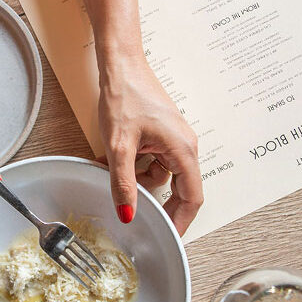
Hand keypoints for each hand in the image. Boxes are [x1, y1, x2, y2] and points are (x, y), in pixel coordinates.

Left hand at [98, 55, 202, 234]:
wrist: (120, 65)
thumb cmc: (125, 96)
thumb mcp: (119, 146)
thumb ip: (124, 183)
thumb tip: (128, 213)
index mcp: (183, 150)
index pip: (192, 198)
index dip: (181, 221)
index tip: (169, 237)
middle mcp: (184, 146)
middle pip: (175, 188)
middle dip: (150, 197)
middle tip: (130, 205)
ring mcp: (172, 140)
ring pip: (158, 174)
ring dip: (135, 177)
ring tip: (110, 167)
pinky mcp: (160, 134)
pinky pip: (151, 160)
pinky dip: (133, 163)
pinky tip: (112, 157)